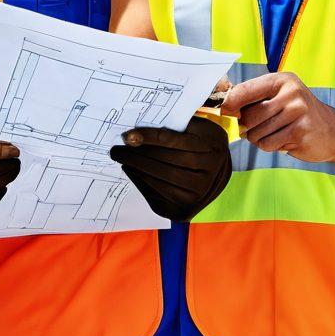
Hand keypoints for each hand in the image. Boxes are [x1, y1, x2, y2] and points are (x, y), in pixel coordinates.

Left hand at [109, 116, 231, 221]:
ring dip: (137, 168)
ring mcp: (197, 195)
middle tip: (117, 149)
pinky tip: (131, 170)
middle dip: (138, 155)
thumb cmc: (203, 144)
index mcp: (211, 149)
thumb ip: (177, 126)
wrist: (218, 174)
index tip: (128, 136)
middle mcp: (208, 174)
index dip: (149, 138)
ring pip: (161, 180)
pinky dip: (141, 182)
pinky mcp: (185, 209)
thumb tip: (143, 126)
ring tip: (122, 158)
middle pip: (165, 162)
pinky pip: (158, 195)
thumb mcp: (199, 129)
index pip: (174, 142)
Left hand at [220, 72, 334, 163]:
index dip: (231, 102)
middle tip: (258, 128)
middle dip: (248, 127)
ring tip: (275, 133)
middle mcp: (291, 93)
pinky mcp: (300, 133)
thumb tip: (225, 106)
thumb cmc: (300, 114)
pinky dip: (270, 146)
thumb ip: (256, 99)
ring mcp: (298, 113)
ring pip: (257, 133)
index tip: (225, 110)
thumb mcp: (281, 96)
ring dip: (259, 139)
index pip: (246, 89)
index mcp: (283, 80)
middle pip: (250, 116)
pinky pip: (268, 144)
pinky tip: (285, 140)